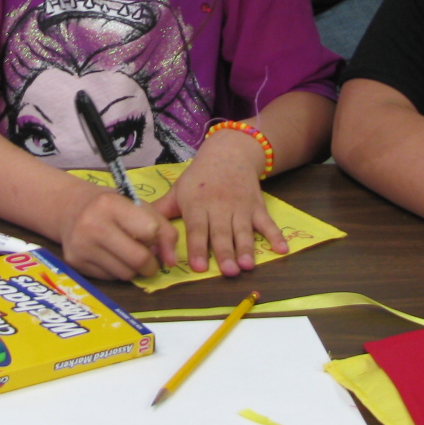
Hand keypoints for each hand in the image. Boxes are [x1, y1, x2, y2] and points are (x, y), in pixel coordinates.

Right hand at [55, 183, 178, 281]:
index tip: (152, 238)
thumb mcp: (138, 207)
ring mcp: (81, 245)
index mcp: (110, 203)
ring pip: (125, 274)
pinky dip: (116, 271)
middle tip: (149, 259)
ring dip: (133, 269)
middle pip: (138, 258)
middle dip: (151, 264)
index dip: (156, 237)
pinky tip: (111, 257)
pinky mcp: (75, 262)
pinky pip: (110, 278)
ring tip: (127, 255)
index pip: (150, 230)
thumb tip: (172, 261)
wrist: (70, 208)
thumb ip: (163, 230)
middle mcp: (92, 224)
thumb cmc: (111, 207)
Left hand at [152, 131, 284, 275]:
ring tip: (247, 265)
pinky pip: (267, 222)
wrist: (229, 153)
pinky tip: (282, 249)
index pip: (196, 229)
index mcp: (197, 204)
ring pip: (243, 231)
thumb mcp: (178, 190)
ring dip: (246, 248)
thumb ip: (162, 211)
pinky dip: (275, 236)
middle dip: (224, 252)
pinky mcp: (257, 206)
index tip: (199, 267)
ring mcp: (240, 207)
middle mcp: (219, 207)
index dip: (197, 248)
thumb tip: (141, 230)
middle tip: (228, 271)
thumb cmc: (199, 177)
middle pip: (221, 233)